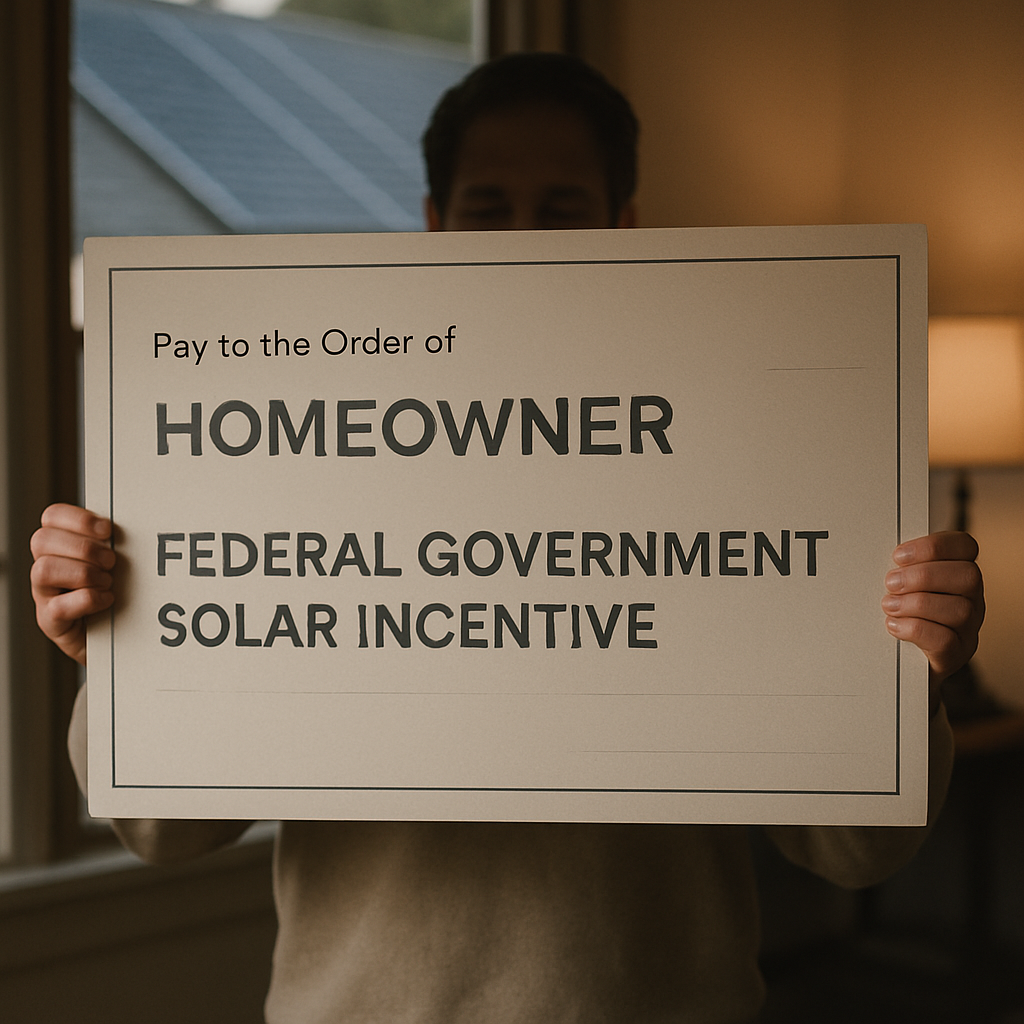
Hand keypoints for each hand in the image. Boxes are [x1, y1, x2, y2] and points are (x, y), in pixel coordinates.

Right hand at [30, 503, 115, 664]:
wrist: (119, 635)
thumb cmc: (118, 590)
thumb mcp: (116, 560)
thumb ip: (113, 541)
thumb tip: (135, 522)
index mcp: (60, 544)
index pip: (52, 516)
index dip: (79, 519)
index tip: (108, 530)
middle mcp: (46, 566)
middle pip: (42, 540)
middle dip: (84, 548)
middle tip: (111, 561)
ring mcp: (44, 595)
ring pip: (44, 569)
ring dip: (84, 573)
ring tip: (107, 581)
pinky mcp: (51, 621)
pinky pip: (59, 607)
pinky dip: (88, 600)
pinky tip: (107, 599)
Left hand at [882, 531, 983, 713]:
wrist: (901, 665)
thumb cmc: (900, 615)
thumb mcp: (902, 587)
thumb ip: (901, 568)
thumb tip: (881, 554)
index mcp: (958, 575)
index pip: (965, 547)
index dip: (935, 546)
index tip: (898, 555)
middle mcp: (972, 601)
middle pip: (968, 576)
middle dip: (923, 576)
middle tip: (890, 583)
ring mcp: (968, 630)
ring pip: (959, 609)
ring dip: (916, 604)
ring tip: (888, 606)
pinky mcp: (955, 656)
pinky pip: (946, 640)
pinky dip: (915, 630)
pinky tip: (894, 626)